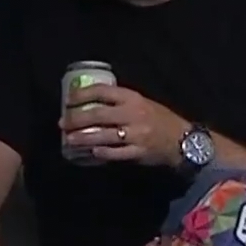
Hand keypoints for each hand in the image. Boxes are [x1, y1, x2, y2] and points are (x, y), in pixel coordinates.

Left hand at [61, 84, 188, 167]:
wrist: (183, 139)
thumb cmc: (160, 119)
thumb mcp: (142, 103)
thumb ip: (120, 103)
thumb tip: (92, 103)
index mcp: (133, 98)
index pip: (102, 92)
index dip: (82, 94)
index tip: (68, 99)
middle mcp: (133, 114)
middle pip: (98, 115)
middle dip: (77, 119)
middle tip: (63, 123)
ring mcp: (135, 134)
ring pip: (103, 136)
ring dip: (83, 138)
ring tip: (69, 140)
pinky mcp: (138, 152)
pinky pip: (115, 153)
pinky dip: (102, 153)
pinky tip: (91, 152)